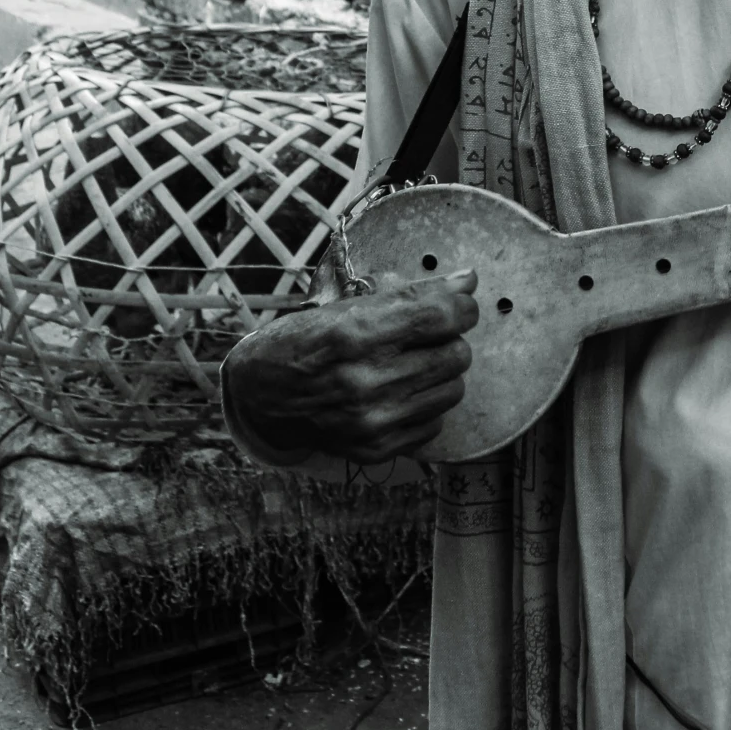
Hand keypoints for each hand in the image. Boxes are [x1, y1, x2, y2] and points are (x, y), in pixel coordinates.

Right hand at [225, 270, 478, 463]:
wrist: (262, 395)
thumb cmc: (305, 341)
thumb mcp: (348, 307)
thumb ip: (411, 295)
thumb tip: (468, 281)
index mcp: (353, 335)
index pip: (439, 317)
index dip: (463, 307)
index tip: (462, 305)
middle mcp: (364, 381)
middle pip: (455, 355)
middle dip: (451, 340)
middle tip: (430, 337)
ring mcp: (371, 421)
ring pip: (453, 389)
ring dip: (442, 373)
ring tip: (415, 365)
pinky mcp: (376, 449)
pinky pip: (435, 423)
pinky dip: (427, 405)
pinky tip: (401, 394)